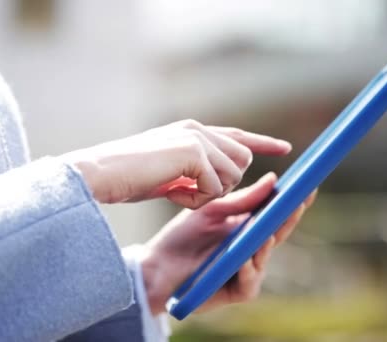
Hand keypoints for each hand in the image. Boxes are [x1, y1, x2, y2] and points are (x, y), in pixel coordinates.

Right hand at [66, 120, 290, 207]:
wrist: (100, 172)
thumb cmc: (127, 176)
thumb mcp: (168, 169)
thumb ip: (194, 168)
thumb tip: (219, 181)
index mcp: (192, 130)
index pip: (236, 135)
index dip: (263, 142)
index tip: (285, 148)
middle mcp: (198, 129)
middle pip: (242, 160)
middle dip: (225, 183)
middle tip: (191, 191)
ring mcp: (197, 139)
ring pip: (233, 175)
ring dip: (209, 193)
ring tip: (177, 191)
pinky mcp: (194, 153)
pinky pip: (215, 188)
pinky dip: (195, 200)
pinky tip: (171, 194)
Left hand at [138, 172, 316, 314]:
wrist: (156, 265)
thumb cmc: (182, 237)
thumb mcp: (210, 211)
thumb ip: (241, 200)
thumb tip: (273, 180)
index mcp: (247, 228)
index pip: (275, 213)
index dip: (292, 201)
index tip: (306, 184)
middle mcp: (251, 249)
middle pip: (277, 233)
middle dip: (289, 218)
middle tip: (300, 202)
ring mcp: (246, 271)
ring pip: (264, 258)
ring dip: (267, 245)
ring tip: (267, 233)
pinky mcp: (236, 292)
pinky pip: (248, 283)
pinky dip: (247, 271)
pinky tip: (245, 261)